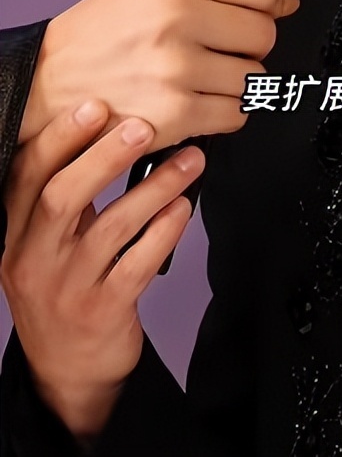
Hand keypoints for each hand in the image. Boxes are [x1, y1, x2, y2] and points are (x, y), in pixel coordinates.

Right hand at [0, 100, 204, 440]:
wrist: (67, 370)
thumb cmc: (65, 286)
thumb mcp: (48, 241)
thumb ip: (68, 193)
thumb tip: (115, 125)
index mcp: (17, 232)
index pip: (26, 177)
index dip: (58, 139)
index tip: (94, 105)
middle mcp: (33, 259)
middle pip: (61, 198)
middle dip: (104, 156)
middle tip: (144, 126)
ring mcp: (66, 288)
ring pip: (109, 229)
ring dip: (154, 188)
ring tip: (189, 160)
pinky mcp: (102, 313)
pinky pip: (136, 266)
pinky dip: (164, 232)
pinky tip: (183, 207)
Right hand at [18, 0, 298, 148]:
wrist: (51, 79)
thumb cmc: (103, 30)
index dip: (273, 2)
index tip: (273, 9)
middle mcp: (176, 15)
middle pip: (264, 34)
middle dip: (251, 43)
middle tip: (225, 45)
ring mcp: (177, 67)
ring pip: (255, 76)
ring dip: (238, 79)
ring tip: (204, 73)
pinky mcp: (175, 113)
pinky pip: (237, 113)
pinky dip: (226, 110)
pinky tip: (199, 98)